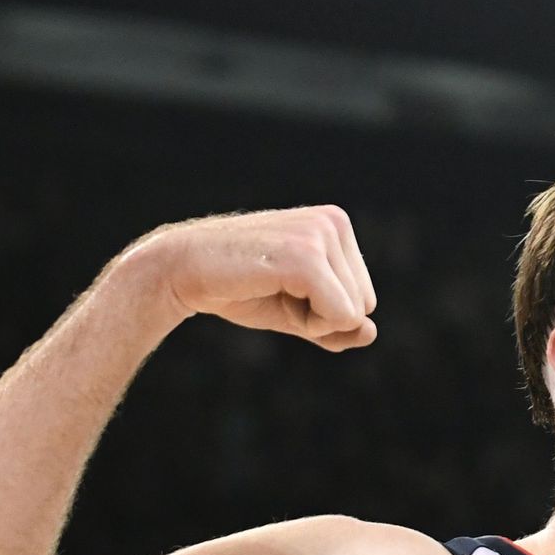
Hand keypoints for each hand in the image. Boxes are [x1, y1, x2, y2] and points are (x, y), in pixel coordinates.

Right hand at [128, 206, 376, 350]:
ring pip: (353, 314)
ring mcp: (320, 235)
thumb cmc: (239, 289)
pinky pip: (340, 316)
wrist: (183, 272)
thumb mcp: (296, 312)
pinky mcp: (306, 257)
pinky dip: (308, 323)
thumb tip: (372, 333)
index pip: (364, 299)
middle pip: (364, 306)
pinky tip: (271, 292)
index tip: (283, 290)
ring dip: (310, 319)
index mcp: (336, 225)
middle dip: (320, 317)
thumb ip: (336, 324)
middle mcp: (334, 222)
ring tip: (269, 288)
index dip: (324, 313)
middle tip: (274, 291)